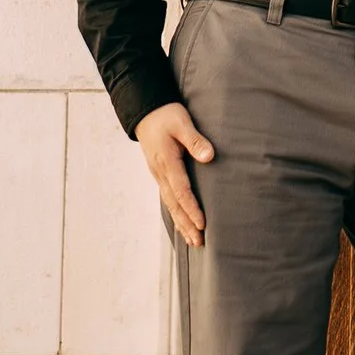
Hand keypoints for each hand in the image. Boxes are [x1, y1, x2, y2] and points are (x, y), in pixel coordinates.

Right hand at [135, 100, 215, 248]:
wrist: (146, 112)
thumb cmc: (166, 115)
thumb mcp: (182, 122)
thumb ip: (195, 140)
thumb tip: (209, 157)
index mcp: (167, 162)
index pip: (181, 190)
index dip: (192, 208)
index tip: (202, 223)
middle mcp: (160, 173)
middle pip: (174, 204)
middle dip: (187, 224)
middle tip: (199, 242)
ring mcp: (158, 175)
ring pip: (170, 204)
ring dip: (181, 223)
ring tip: (193, 241)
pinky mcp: (160, 174)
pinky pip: (168, 198)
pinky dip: (176, 213)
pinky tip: (183, 223)